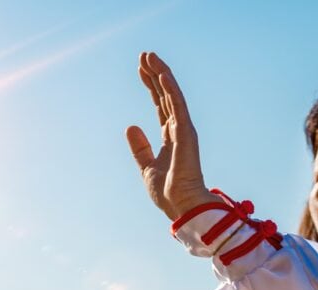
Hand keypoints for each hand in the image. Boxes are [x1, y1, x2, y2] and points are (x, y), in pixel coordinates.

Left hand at [126, 51, 224, 219]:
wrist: (180, 206)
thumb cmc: (168, 193)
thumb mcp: (146, 167)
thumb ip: (140, 147)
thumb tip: (131, 127)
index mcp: (170, 137)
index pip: (160, 105)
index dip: (151, 86)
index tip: (141, 69)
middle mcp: (178, 130)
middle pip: (166, 95)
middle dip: (155, 75)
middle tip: (145, 55)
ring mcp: (184, 130)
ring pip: (172, 95)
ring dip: (162, 75)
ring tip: (150, 56)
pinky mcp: (186, 133)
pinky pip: (178, 106)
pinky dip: (171, 89)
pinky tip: (162, 74)